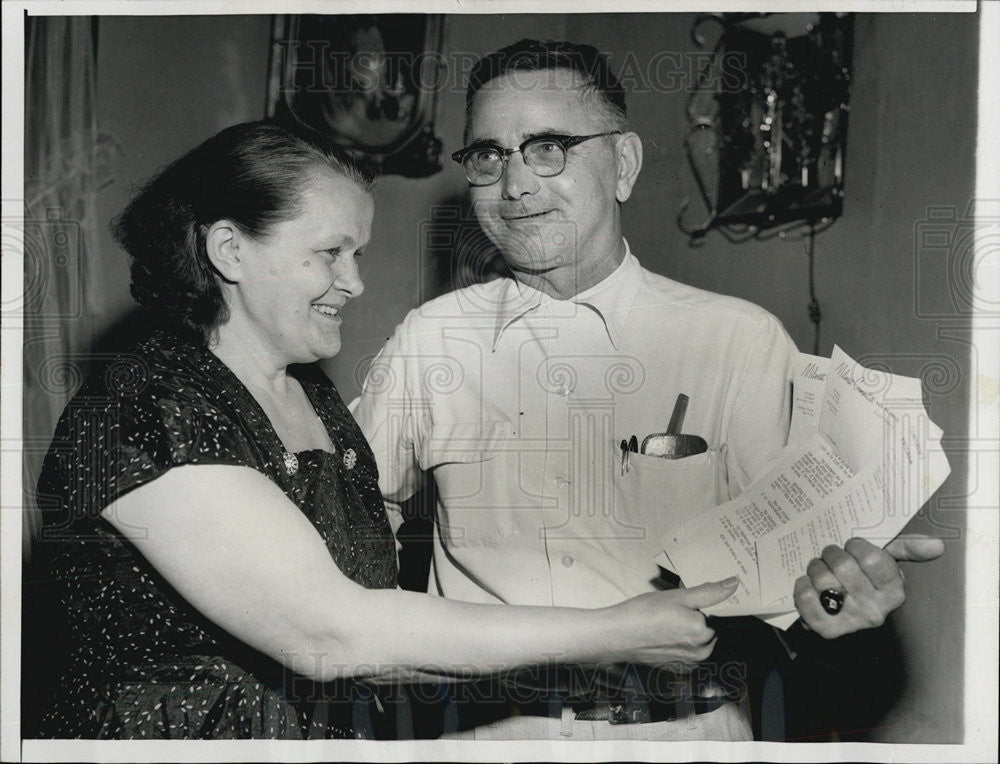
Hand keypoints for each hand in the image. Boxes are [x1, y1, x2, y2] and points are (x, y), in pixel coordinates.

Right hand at [611, 578, 738, 670]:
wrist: (616, 636)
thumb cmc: (643, 613)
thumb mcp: (677, 596)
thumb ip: (708, 592)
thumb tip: (733, 583)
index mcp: (704, 633)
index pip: (715, 616)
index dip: (700, 606)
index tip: (684, 604)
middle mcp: (700, 652)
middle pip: (706, 629)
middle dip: (693, 618)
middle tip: (671, 610)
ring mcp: (688, 663)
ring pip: (696, 641)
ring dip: (686, 631)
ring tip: (664, 622)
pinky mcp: (676, 669)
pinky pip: (686, 653)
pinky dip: (678, 644)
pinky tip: (662, 634)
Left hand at [794, 534, 944, 638]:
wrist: (845, 616)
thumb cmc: (866, 583)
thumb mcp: (888, 563)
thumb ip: (908, 549)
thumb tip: (937, 545)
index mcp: (893, 592)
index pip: (872, 558)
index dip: (857, 546)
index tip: (854, 547)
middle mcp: (875, 611)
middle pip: (843, 565)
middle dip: (832, 553)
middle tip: (833, 556)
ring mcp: (849, 621)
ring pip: (821, 578)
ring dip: (816, 567)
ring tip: (822, 571)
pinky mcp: (825, 628)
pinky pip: (804, 595)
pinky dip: (803, 584)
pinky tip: (812, 585)